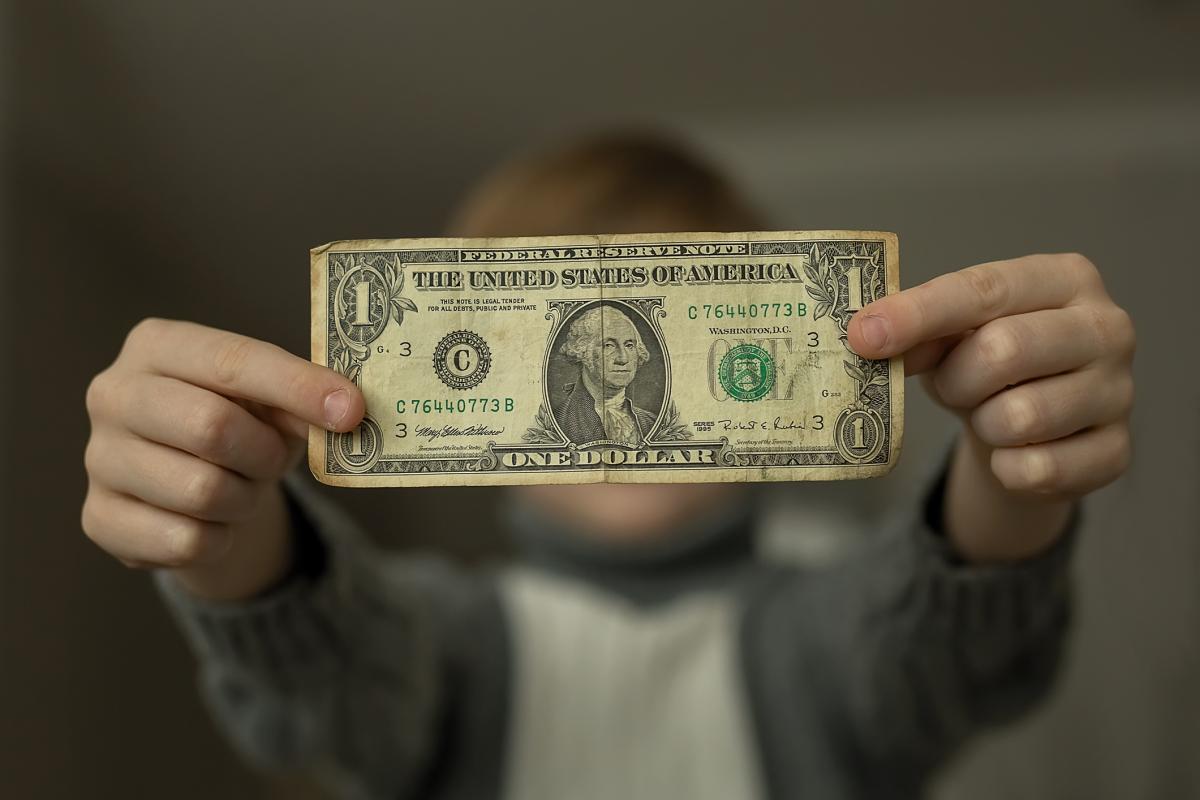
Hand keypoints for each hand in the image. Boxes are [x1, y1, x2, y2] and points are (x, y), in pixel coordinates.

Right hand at [82, 319, 363, 598]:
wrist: (190, 485)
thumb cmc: (238, 424)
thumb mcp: (270, 400)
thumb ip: (300, 398)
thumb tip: (344, 410)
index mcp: (157, 345)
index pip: (232, 360)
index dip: (297, 386)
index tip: (350, 410)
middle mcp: (114, 394)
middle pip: (210, 426)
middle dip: (264, 452)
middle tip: (277, 461)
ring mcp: (99, 457)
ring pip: (201, 491)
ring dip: (244, 498)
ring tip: (242, 487)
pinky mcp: (100, 518)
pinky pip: (186, 541)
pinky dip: (221, 537)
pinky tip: (214, 521)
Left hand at [848, 254, 1134, 560]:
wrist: (1037, 428)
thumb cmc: (991, 363)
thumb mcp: (952, 336)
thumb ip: (918, 332)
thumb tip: (868, 336)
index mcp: (1064, 278)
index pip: (984, 288)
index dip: (918, 313)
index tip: (862, 337)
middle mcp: (1106, 327)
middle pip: (1005, 350)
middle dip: (958, 378)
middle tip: (952, 387)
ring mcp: (1120, 391)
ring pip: (1022, 417)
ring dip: (983, 423)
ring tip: (988, 415)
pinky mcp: (1116, 451)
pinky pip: (1039, 470)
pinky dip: (1006, 468)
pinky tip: (1010, 453)